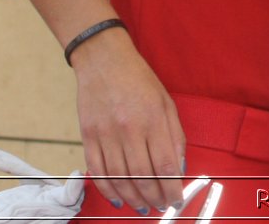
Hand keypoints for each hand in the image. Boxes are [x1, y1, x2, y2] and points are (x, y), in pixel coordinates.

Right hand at [72, 31, 185, 212]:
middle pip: (142, 174)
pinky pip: (97, 169)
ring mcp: (105, 133)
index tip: (177, 200)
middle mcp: (129, 128)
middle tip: (161, 207)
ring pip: (119, 176)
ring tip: (143, 206)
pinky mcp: (87, 136)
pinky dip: (107, 188)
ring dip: (132, 197)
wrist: (103, 61)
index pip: (165, 163)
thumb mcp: (166, 103)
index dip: (172, 187)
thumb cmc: (139, 80)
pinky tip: (118, 197)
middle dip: (154, 196)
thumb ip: (174, 136)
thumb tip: (180, 167)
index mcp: (153, 118)